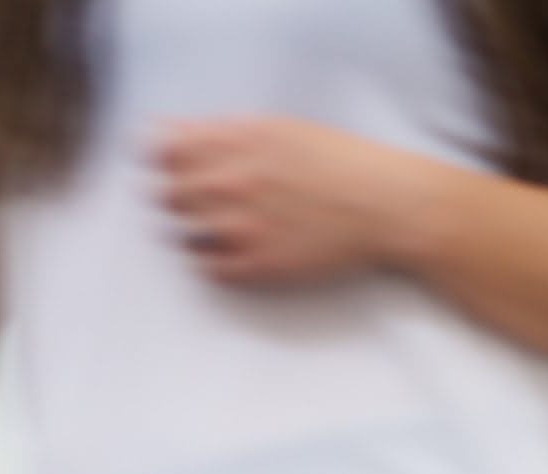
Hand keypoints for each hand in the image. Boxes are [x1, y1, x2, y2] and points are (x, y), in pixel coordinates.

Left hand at [152, 118, 403, 286]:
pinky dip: (213, 262)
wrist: (386, 205)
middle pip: (171, 195)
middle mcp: (235, 183)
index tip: (164, 167)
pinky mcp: (263, 266)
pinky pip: (213, 269)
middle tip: (194, 202)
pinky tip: (231, 253)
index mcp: (238, 143)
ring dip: (193, 231)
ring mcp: (246, 227)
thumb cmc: (341, 164)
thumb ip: (223, 132)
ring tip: (217, 228)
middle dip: (176, 198)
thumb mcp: (280, 128)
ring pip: (186, 235)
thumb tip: (172, 133)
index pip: (167, 150)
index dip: (161, 159)